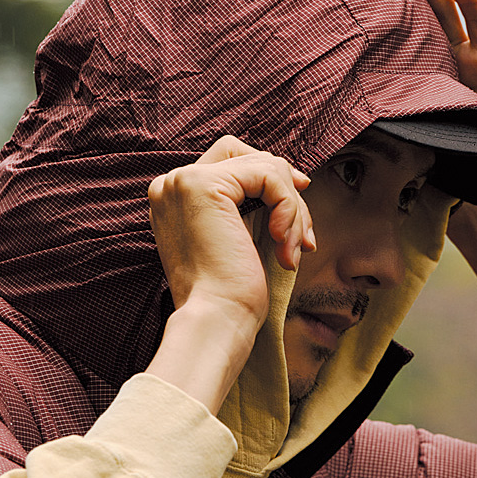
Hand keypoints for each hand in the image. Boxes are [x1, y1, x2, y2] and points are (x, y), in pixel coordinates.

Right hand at [146, 137, 314, 411]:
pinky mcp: (205, 186)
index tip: (298, 196)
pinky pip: (269, 176)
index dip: (268, 174)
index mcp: (173, 197)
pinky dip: (288, 208)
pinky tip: (284, 243)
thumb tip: (295, 175)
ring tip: (294, 248)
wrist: (215, 320)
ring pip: (264, 167)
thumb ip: (251, 203)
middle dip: (285, 189)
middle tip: (304, 231)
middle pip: (248, 157)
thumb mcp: (239, 237)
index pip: (229, 160)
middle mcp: (171, 183)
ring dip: (292, 208)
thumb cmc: (229, 293)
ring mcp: (184, 181)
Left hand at [348, 0, 476, 344]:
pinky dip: (469, 3)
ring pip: (438, 8)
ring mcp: (459, 57)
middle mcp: (426, 53)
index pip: (370, 15)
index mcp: (394, 64)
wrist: (468, 196)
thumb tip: (275, 111)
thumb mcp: (370, 137)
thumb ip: (340, 116)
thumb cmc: (418, 170)